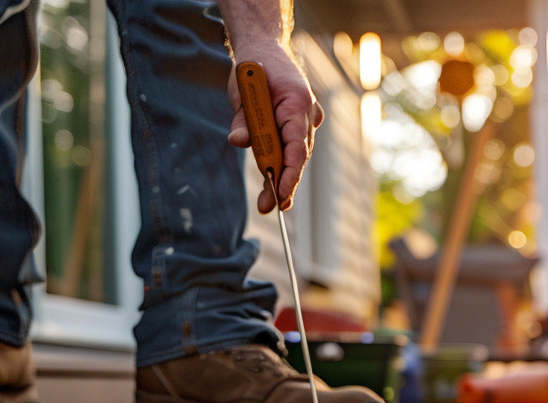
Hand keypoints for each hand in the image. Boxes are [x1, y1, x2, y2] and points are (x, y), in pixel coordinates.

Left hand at [226, 40, 323, 212]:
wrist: (264, 50)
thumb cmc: (251, 69)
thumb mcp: (241, 92)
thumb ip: (242, 119)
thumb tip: (238, 142)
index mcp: (296, 103)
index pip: (296, 146)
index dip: (289, 173)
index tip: (280, 194)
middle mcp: (308, 113)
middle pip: (298, 156)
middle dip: (285, 183)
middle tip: (271, 208)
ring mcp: (309, 118)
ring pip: (297, 154)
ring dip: (282, 177)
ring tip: (268, 202)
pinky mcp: (302, 123)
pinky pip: (293, 147)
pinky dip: (283, 162)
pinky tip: (274, 181)